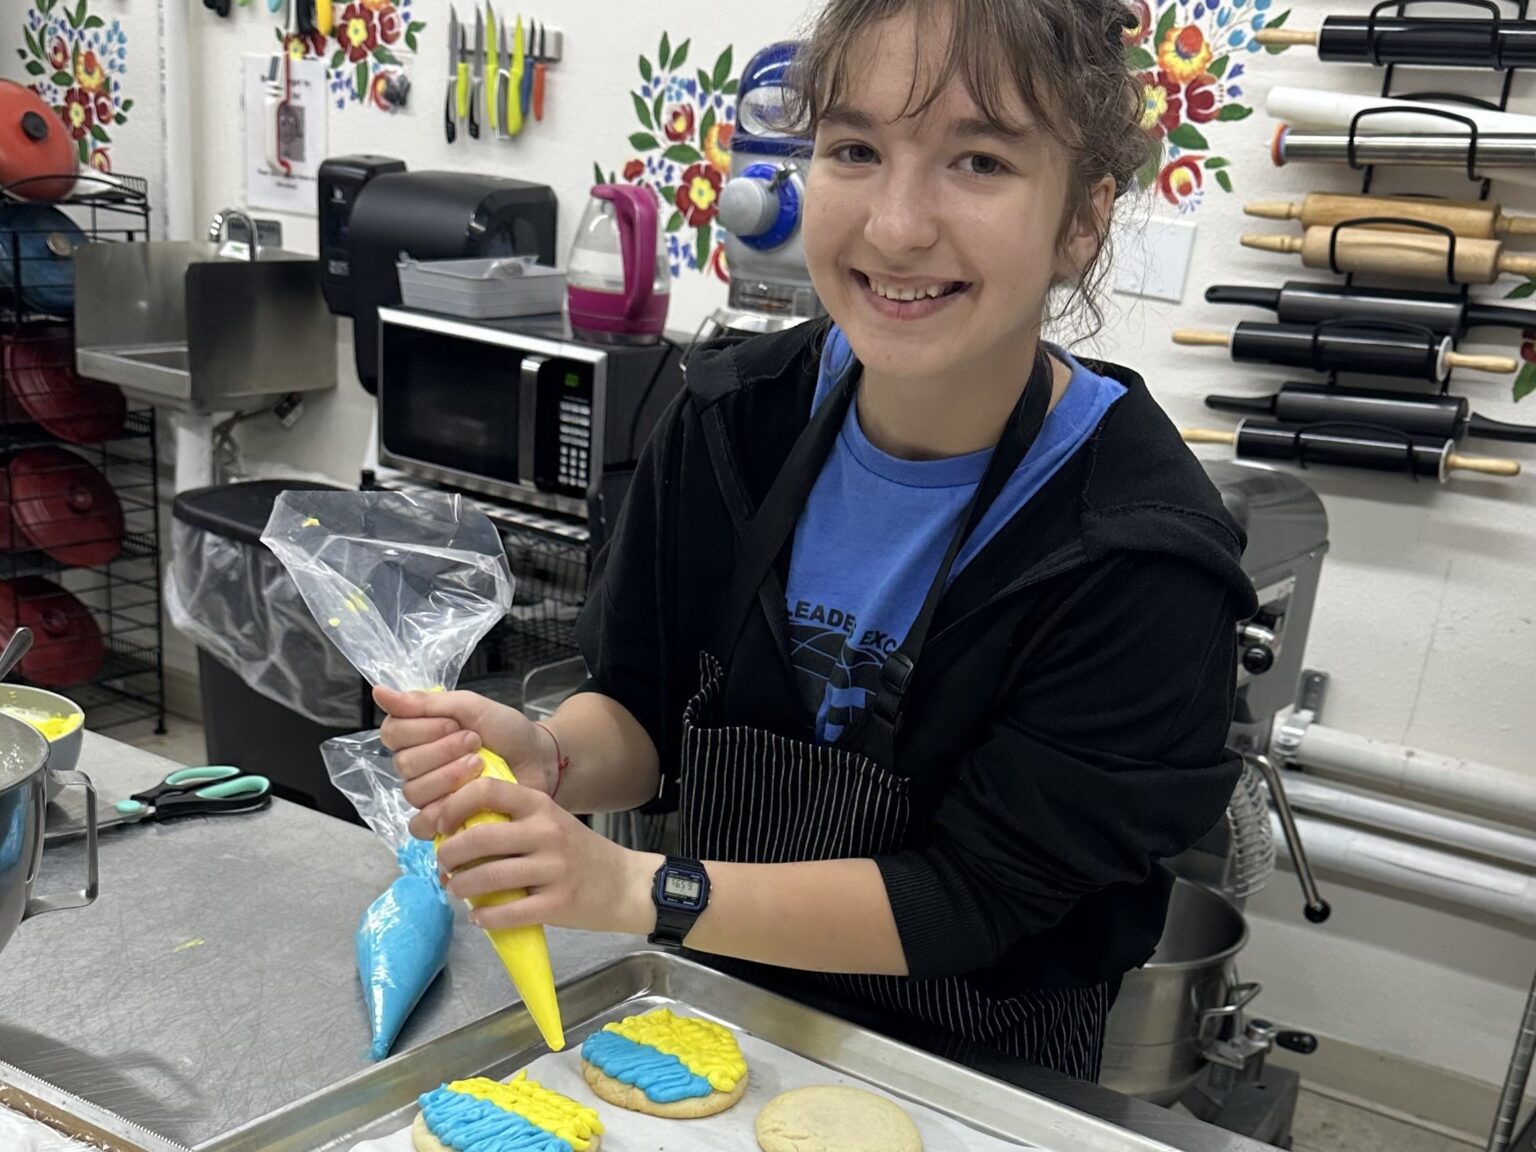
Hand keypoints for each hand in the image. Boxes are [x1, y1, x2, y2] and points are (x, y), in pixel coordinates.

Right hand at [375, 686, 560, 840]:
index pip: (392, 733)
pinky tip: (469, 794)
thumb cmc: (506, 730)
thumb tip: (378, 691)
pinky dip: (444, 809)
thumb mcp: (470, 706)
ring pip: (414, 792)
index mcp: (418, 735)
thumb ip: (425, 702)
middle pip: (403, 764)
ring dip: (451, 774)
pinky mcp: (444, 821)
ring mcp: (430, 796)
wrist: (539, 759)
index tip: (455, 721)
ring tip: (481, 763)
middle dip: (443, 749)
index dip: (422, 728)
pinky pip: (422, 823)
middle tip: (475, 741)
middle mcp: (417, 767)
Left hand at [434, 776, 660, 934]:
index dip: (454, 806)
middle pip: (479, 837)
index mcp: (541, 806)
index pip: (487, 791)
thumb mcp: (550, 822)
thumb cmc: (578, 852)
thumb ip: (512, 822)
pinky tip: (478, 916)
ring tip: (456, 890)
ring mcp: (554, 868)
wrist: (624, 884)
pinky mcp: (558, 903)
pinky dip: (484, 917)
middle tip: (444, 865)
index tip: (442, 825)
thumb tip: (455, 833)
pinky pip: (508, 912)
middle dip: (449, 854)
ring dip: (460, 887)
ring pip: (488, 877)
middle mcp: (547, 832)